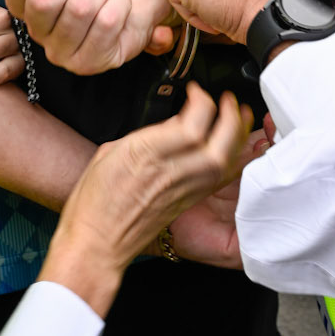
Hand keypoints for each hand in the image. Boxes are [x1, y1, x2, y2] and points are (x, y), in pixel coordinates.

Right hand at [41, 86, 251, 315]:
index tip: (196, 92)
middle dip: (231, 118)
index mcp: (144, 155)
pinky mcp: (187, 204)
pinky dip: (232, 159)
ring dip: (237, 137)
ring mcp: (181, 191)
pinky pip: (219, 179)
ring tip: (240, 118)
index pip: (190, 126)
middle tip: (229, 101)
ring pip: (224, 163)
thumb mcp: (111, 151)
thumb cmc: (94, 200)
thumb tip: (175, 123)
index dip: (201, 101)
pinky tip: (236, 146)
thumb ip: (147, 135)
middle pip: (217, 145)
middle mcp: (168, 173)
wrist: (96, 243)